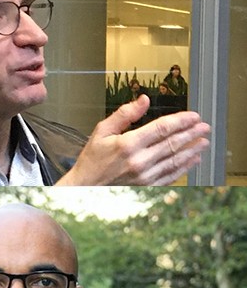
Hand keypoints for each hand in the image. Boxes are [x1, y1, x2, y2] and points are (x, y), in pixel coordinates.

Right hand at [57, 95, 209, 184]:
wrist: (84, 187)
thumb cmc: (92, 160)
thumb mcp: (102, 131)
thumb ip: (124, 114)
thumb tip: (143, 100)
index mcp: (128, 144)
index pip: (162, 128)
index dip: (180, 121)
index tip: (193, 116)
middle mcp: (139, 160)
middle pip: (172, 143)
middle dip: (191, 133)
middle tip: (204, 127)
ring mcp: (145, 175)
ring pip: (175, 160)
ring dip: (192, 150)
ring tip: (203, 142)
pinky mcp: (147, 186)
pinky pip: (171, 175)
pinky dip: (184, 167)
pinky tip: (192, 160)